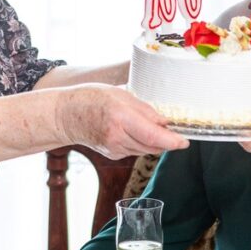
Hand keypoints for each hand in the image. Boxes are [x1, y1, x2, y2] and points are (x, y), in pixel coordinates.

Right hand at [56, 84, 188, 157]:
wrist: (65, 115)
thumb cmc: (91, 98)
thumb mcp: (121, 94)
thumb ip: (145, 109)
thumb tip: (165, 122)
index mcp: (120, 117)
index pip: (152, 135)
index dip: (172, 140)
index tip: (185, 141)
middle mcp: (117, 136)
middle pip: (152, 145)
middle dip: (166, 140)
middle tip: (174, 129)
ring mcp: (114, 148)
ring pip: (146, 149)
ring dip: (155, 141)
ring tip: (153, 127)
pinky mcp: (112, 154)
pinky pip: (136, 150)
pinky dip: (142, 142)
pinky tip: (135, 131)